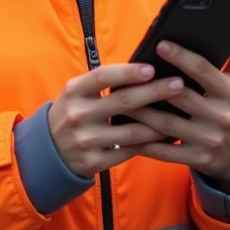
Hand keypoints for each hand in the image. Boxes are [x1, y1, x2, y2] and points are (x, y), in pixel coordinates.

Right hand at [48, 62, 186, 178]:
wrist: (49, 151)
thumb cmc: (73, 112)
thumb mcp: (78, 93)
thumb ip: (102, 82)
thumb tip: (144, 70)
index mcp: (74, 91)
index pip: (102, 77)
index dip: (128, 72)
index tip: (152, 68)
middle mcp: (78, 115)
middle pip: (122, 102)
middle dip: (154, 92)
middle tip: (178, 84)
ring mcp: (86, 141)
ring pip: (131, 132)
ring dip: (159, 123)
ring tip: (180, 113)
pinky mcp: (94, 162)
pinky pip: (128, 152)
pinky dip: (149, 143)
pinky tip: (165, 136)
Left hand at [123, 34, 229, 187]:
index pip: (203, 71)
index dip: (181, 56)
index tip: (160, 44)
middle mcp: (220, 116)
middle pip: (180, 96)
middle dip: (153, 84)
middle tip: (129, 71)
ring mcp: (207, 140)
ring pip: (166, 123)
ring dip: (141, 111)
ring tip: (119, 97)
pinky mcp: (196, 159)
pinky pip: (165, 151)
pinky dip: (144, 143)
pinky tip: (126, 132)